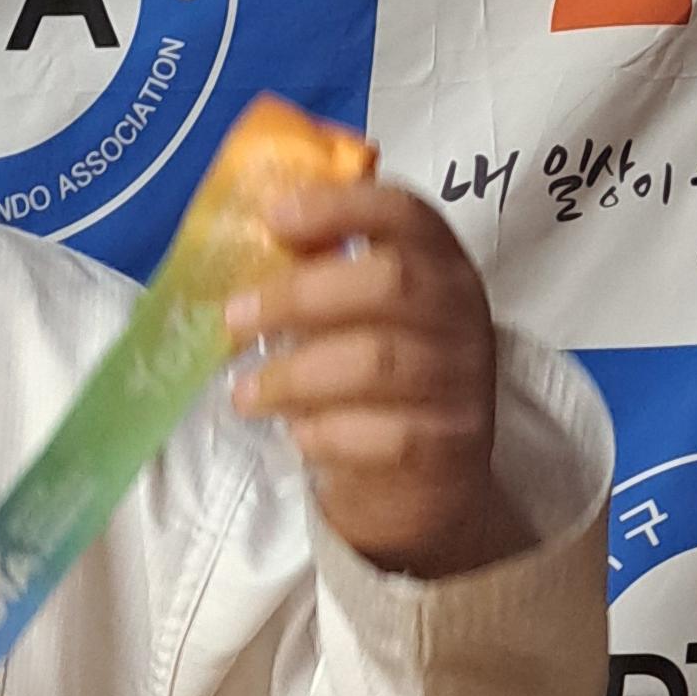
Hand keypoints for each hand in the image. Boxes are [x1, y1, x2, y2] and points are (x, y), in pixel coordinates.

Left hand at [224, 178, 526, 580]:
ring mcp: (460, 382)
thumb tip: (251, 236)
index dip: (342, 207)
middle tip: (234, 318)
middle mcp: (462, 316)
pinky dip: (324, 433)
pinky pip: (378, 434)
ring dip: (294, 375)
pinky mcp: (444, 446)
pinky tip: (297, 436)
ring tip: (245, 393)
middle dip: (300, 295)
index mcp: (441, 268)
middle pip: (390, 282)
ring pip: (375, 361)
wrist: (427, 488)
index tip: (274, 216)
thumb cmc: (377, 388)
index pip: (406, 215)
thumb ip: (322, 276)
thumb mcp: (361, 321)